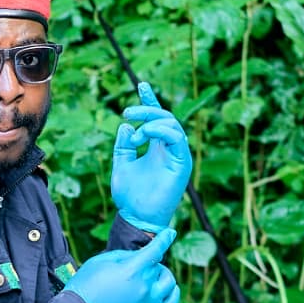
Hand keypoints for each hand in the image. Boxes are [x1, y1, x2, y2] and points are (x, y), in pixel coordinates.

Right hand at [65, 226, 180, 302]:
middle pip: (159, 266)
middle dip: (150, 261)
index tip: (170, 232)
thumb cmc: (85, 286)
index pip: (156, 249)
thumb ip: (124, 255)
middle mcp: (145, 286)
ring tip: (150, 275)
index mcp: (133, 270)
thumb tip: (139, 256)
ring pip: (169, 282)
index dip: (165, 238)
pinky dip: (172, 293)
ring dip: (161, 275)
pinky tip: (167, 288)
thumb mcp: (101, 261)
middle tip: (136, 264)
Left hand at [109, 82, 192, 233]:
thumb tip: (126, 126)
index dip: (150, 100)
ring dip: (152, 120)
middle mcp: (168, 149)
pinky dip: (160, 131)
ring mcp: (177, 155)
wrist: (136, 217)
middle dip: (147, 108)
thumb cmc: (130, 196)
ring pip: (173, 124)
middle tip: (127, 111)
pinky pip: (177, 138)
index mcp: (156, 147)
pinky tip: (144, 135)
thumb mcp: (121, 165)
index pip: (156, 118)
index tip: (141, 84)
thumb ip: (124, 145)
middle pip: (165, 117)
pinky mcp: (182, 163)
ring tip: (135, 131)